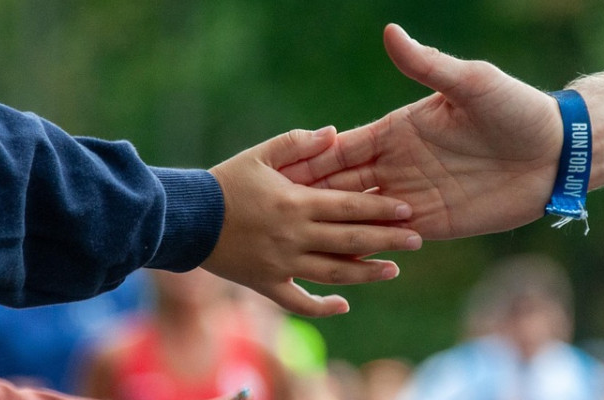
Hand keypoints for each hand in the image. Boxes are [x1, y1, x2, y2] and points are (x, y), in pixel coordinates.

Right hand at [204, 127, 422, 316]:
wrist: (185, 218)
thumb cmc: (224, 182)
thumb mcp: (260, 155)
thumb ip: (298, 143)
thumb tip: (334, 132)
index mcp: (296, 202)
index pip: (349, 206)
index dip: (381, 208)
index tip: (408, 210)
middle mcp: (294, 236)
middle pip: (350, 240)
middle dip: (387, 240)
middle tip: (417, 239)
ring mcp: (282, 263)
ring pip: (333, 273)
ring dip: (366, 273)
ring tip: (392, 269)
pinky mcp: (266, 284)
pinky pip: (299, 302)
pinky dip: (322, 307)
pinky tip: (344, 305)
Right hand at [280, 24, 563, 239]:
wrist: (557, 152)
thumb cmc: (516, 109)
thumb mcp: (470, 83)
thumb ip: (428, 65)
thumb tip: (391, 32)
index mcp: (398, 130)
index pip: (342, 148)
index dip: (309, 161)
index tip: (274, 172)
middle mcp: (400, 164)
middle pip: (342, 185)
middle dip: (308, 199)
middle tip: (268, 215)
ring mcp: (414, 196)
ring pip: (360, 216)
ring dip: (331, 227)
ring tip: (292, 245)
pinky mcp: (435, 223)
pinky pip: (391, 238)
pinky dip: (366, 248)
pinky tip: (337, 261)